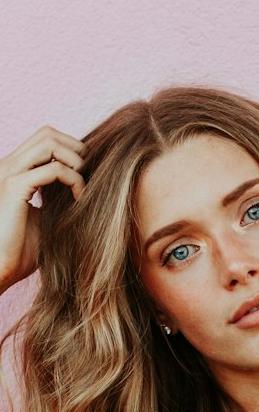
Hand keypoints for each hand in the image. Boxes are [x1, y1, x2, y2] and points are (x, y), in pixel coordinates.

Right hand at [0, 125, 86, 292]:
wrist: (0, 268)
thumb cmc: (21, 250)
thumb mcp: (46, 218)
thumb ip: (59, 199)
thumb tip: (87, 192)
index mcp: (15, 171)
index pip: (46, 140)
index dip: (71, 150)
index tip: (85, 177)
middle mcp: (10, 166)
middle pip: (48, 133)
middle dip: (76, 149)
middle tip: (88, 177)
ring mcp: (10, 173)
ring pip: (49, 141)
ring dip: (74, 160)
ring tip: (83, 186)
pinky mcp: (14, 186)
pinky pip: (53, 168)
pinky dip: (73, 179)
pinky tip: (79, 198)